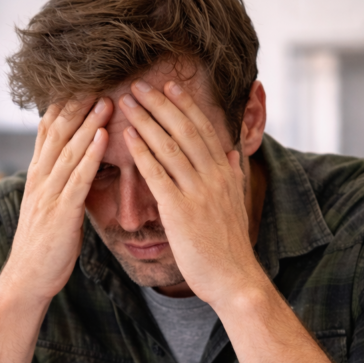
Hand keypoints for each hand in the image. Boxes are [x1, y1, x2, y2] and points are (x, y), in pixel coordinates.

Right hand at [2, 97, 112, 303]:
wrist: (27, 278)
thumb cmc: (43, 247)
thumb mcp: (50, 208)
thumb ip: (59, 185)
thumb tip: (75, 166)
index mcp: (37, 177)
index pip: (48, 132)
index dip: (64, 106)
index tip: (81, 83)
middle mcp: (40, 180)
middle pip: (57, 132)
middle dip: (77, 105)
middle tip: (97, 78)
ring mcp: (49, 195)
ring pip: (68, 150)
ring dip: (88, 123)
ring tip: (106, 100)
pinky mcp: (61, 213)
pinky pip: (78, 178)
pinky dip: (90, 155)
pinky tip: (102, 137)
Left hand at [119, 80, 263, 307]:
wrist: (234, 278)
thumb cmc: (230, 247)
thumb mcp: (236, 205)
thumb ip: (232, 176)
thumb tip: (232, 153)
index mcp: (225, 174)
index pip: (205, 129)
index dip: (186, 105)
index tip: (170, 85)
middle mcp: (214, 177)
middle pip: (185, 130)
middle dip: (161, 104)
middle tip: (139, 84)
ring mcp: (198, 193)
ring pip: (170, 147)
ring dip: (147, 121)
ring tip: (127, 102)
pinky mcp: (180, 212)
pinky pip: (159, 176)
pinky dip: (143, 153)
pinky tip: (128, 137)